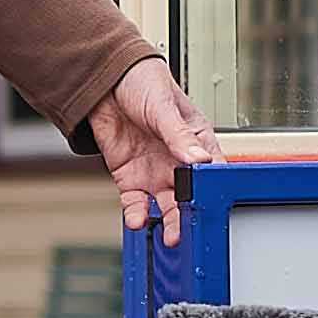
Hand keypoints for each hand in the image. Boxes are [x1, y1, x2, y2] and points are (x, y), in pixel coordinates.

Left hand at [86, 59, 217, 249]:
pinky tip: (138, 220)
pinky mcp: (130, 179)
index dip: (213, 188)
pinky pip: (136, 203)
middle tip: (191, 230)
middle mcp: (177, 161)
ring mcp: (154, 172)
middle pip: (191, 195)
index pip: (212, 170)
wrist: (104, 82)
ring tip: (170, 236)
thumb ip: (179, 136)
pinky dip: (137, 214)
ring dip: (168, 222)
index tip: (210, 201)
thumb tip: (198, 157)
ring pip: (166, 206)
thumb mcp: (163, 107)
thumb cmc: (143, 83)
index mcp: (196, 141)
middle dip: (191, 215)